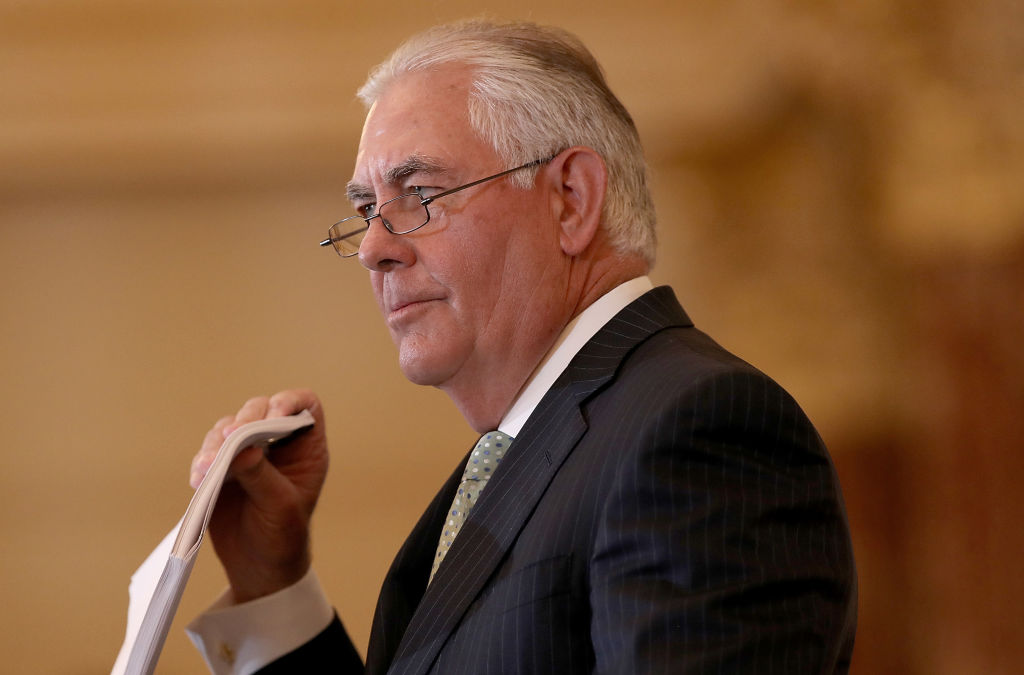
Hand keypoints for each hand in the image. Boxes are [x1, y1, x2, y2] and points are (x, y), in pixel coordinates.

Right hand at [189, 389, 328, 602]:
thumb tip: (242, 447)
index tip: (274, 415)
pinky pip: (208, 452)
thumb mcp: (280, 506)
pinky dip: (202, 461)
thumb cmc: (283, 535)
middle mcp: (277, 443)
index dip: (290, 401)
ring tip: (209, 467)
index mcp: (306, 447)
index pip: (304, 405)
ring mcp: (247, 452)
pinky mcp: (221, 466)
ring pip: (229, 428)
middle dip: (245, 421)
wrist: (258, 566)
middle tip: (233, 438)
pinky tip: (199, 479)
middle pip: (260, 409)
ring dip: (217, 443)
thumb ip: (262, 475)